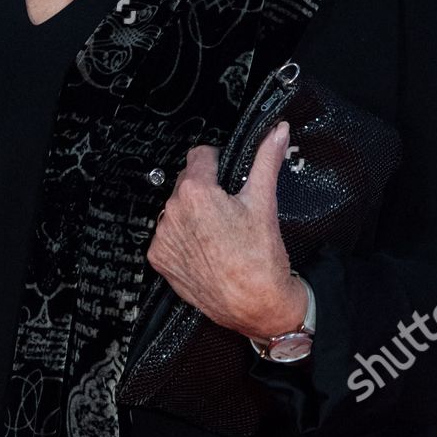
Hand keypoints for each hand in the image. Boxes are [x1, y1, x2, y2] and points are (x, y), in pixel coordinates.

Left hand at [145, 121, 309, 338]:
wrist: (256, 304)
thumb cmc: (260, 259)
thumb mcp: (264, 201)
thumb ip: (267, 159)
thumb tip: (277, 132)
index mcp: (196, 192)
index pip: (200, 155)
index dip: (218, 162)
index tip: (227, 175)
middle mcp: (173, 212)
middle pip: (187, 182)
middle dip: (206, 190)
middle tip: (228, 209)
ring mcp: (164, 237)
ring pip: (177, 208)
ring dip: (193, 214)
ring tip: (218, 232)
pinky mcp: (160, 258)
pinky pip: (168, 235)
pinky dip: (183, 238)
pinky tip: (205, 247)